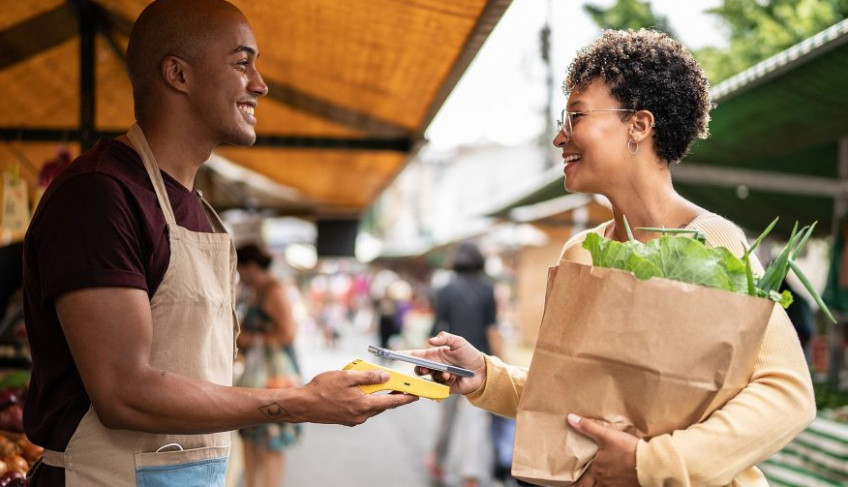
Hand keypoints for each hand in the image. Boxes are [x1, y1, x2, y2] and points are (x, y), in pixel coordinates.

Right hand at [294, 370, 417, 425]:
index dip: (405, 398)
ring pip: (372, 408)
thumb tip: (385, 377)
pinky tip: (361, 391)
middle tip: (400, 386)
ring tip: (380, 386)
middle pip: (382, 405)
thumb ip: (368, 377)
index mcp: (364, 405)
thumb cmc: (322, 388)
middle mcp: (361, 416)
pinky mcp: (346, 419)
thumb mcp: (347, 377)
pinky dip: (366, 401)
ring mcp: (353, 419)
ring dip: (378, 398)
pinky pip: (362, 410)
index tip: (416, 395)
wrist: (303, 405)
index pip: (391, 402)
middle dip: (392, 396)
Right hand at [407, 332, 485, 394]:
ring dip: (436, 375)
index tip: (395, 354)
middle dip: (419, 369)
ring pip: (428, 379)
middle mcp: (434, 366)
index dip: (405, 355)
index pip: (416, 355)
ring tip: (447, 373)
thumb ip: (445, 338)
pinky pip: (437, 387)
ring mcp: (438, 377)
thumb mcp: (458, 342)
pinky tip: (451, 378)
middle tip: (425, 369)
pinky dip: (442, 382)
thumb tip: (431, 340)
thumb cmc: (469, 355)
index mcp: (434, 355)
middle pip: (418, 369)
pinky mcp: (444, 387)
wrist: (482, 371)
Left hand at [569, 414, 638, 486]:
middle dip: (585, 485)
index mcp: (596, 470)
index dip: (574, 483)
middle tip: (583, 482)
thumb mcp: (606, 436)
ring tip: (598, 479)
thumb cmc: (628, 450)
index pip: (580, 483)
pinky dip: (613, 484)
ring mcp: (616, 486)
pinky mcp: (628, 486)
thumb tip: (571, 418)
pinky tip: (616, 480)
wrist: (650, 463)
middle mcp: (604, 481)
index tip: (571, 481)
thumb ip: (588, 427)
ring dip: (598, 485)